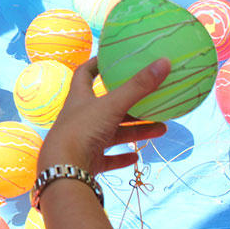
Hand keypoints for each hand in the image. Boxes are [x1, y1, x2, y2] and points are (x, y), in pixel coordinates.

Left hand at [38, 57, 169, 174]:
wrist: (64, 169)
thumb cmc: (82, 130)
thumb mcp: (112, 105)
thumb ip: (138, 87)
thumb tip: (165, 62)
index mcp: (79, 98)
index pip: (84, 74)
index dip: (96, 65)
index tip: (112, 59)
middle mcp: (80, 117)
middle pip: (108, 107)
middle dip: (131, 104)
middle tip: (153, 100)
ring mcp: (84, 140)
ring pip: (113, 133)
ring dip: (135, 131)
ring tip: (161, 129)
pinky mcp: (89, 161)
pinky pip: (108, 158)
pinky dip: (122, 157)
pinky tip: (136, 157)